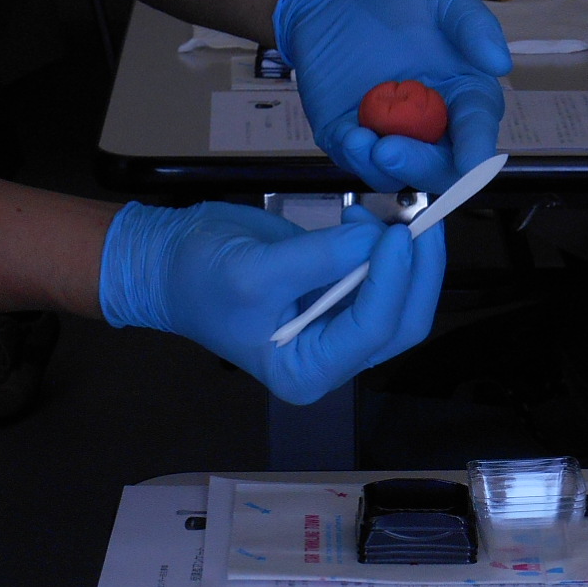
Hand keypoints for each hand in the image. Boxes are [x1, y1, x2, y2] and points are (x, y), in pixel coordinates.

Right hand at [97, 202, 444, 403]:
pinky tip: (361, 220)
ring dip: (403, 255)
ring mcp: (341, 330)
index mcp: (307, 372)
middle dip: (416, 271)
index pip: (372, 332)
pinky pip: (383, 278)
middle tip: (416, 218)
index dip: (393, 283)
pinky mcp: (343, 299)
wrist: (171, 263)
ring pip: (401, 299)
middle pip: (402, 322)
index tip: (398, 234)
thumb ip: (319, 259)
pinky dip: (384, 247)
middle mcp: (332, 359)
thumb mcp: (253, 270)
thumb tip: (376, 240)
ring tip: (373, 214)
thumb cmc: (199, 278)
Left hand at [275, 0, 511, 193]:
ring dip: (382, 166)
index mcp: (466, 95)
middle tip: (391, 150)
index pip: (477, 130)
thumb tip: (501, 64)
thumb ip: (473, 25)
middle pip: (440, 167)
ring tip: (362, 141)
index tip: (472, 162)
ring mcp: (391, 135)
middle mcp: (433, 125)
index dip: (477, 149)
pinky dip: (354, 156)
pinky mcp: (351, 136)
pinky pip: (356, 160)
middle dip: (420, 166)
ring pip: (396, 174)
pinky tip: (349, 136)